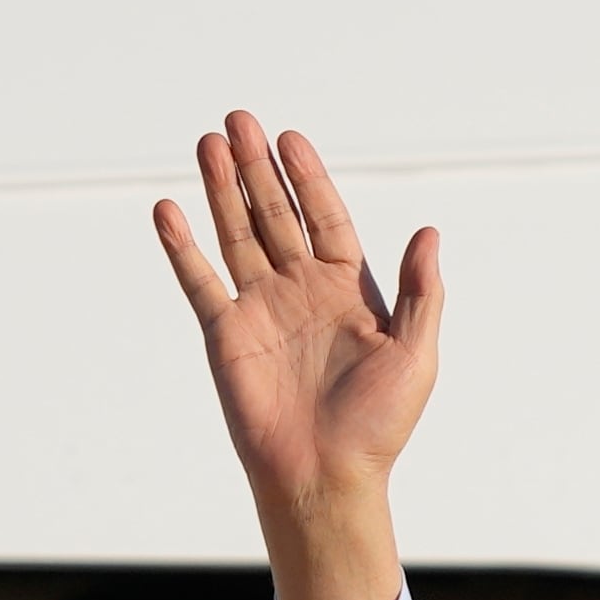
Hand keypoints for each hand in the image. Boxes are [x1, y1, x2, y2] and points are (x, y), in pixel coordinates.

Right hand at [152, 110, 440, 599]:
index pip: (323, 217)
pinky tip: (169, 209)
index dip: (306, 177)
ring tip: (208, 142)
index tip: (290, 139)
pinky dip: (182, 247)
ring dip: (221, 190)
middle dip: (256, 168)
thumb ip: (423, 293)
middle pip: (275, 214)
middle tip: (239, 120)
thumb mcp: (415, 355)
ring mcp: (260, 310)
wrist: (326, 478)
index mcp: (346, 291)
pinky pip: (200, 281)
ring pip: (237, 235)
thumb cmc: (377, 427)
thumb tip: (430, 232)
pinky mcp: (225, 334)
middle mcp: (300, 292)